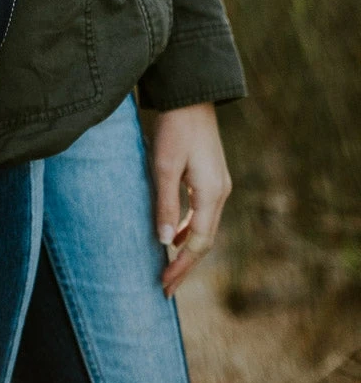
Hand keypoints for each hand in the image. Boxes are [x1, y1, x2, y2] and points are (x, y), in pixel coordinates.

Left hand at [148, 101, 232, 297]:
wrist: (190, 96)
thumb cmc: (173, 128)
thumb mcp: (163, 165)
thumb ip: (164, 204)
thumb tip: (164, 242)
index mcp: (212, 194)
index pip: (198, 243)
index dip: (181, 265)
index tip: (163, 284)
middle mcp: (221, 193)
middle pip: (205, 241)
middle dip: (185, 265)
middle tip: (165, 286)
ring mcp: (218, 184)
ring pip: (205, 228)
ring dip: (187, 248)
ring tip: (167, 266)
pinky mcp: (211, 177)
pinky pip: (202, 213)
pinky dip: (189, 229)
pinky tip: (174, 233)